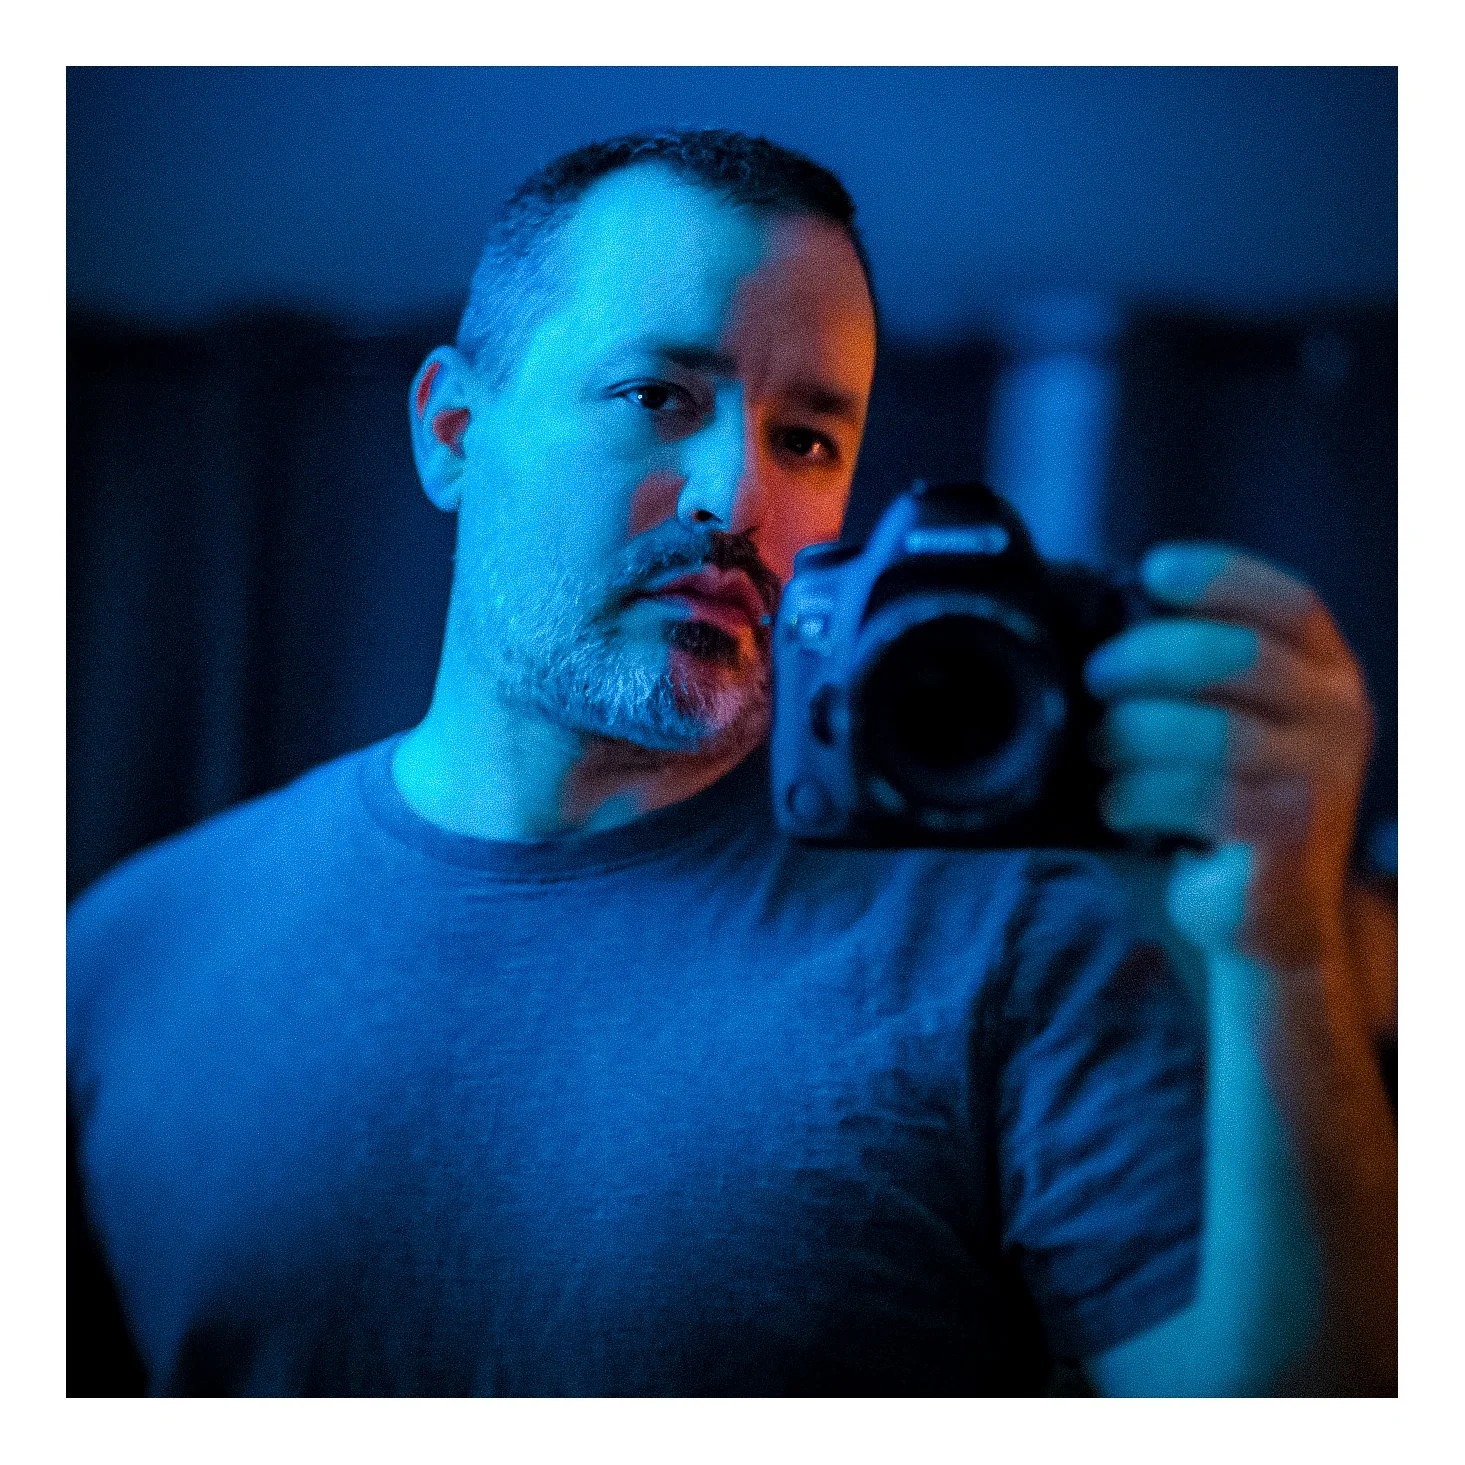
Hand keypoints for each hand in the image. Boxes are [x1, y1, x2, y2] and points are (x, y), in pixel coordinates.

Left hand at [1084, 544, 1374, 970]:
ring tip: (1100, 752)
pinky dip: (1137, 794)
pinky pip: (1196, 795)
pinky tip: (1117, 805)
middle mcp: (1339, 717)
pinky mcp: (1286, 836)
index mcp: (1325, 675)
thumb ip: (1186, 678)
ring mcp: (1321, 779)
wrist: (1263, 923)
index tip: (1152, 571)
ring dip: (1132, 734)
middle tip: (1096, 678)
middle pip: (1236, 655)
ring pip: (1210, 730)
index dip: (1220, 576)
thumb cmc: (1221, 811)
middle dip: (1146, 656)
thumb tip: (1092, 622)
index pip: (1288, 602)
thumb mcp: (1218, 727)